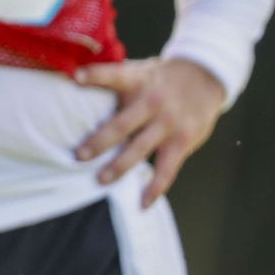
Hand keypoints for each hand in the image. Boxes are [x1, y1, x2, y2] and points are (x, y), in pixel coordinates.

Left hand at [74, 57, 225, 207]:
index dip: (95, 75)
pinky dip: (154, 188)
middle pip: (122, 124)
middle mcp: (152, 102)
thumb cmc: (158, 78)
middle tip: (78, 156)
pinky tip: (141, 204)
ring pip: (140, 149)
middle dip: (99, 141)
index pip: (114, 75)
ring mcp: (168, 124)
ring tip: (100, 180)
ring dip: (119, 166)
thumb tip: (70, 84)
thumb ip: (114, 80)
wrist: (204, 78)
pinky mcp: (182, 142)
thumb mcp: (139, 70)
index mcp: (137, 80)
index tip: (75, 77)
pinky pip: (166, 170)